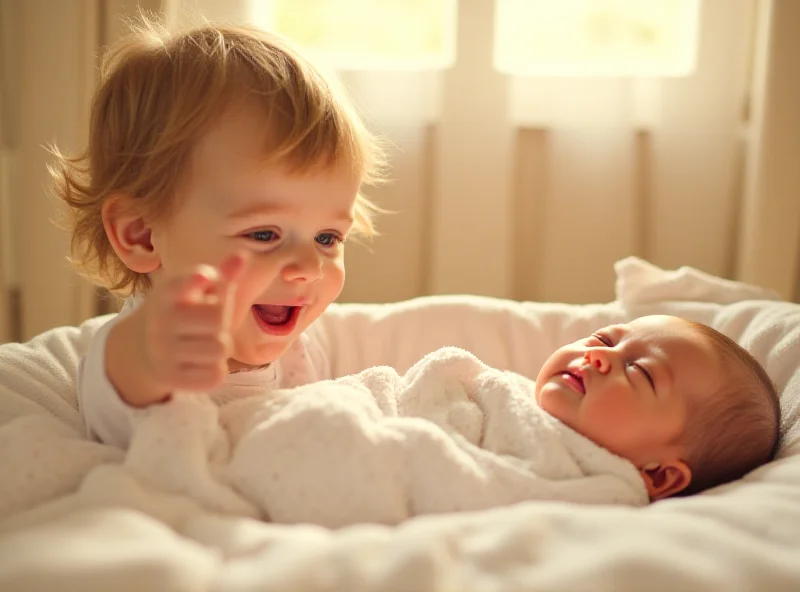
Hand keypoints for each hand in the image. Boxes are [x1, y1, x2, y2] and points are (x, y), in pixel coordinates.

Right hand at [107, 252, 248, 406]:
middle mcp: (160, 321)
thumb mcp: (199, 293)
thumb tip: (242, 256)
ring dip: (222, 347)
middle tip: (209, 325)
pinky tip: (200, 363)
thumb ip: (222, 276)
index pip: (178, 285)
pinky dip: (215, 370)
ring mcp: (161, 351)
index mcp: (167, 293)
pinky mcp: (169, 377)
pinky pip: (216, 375)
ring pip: (220, 349)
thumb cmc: (185, 314)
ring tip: (205, 343)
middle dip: (223, 322)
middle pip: (217, 319)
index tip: (205, 276)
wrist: (142, 350)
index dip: (194, 279)